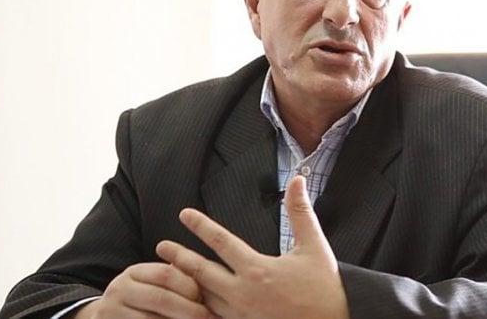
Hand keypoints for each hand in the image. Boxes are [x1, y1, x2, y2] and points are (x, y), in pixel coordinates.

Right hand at [71, 262, 214, 318]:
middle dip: (189, 310)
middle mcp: (118, 290)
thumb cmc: (142, 303)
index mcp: (134, 273)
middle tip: (208, 318)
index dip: (190, 286)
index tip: (207, 299)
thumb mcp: (152, 286)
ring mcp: (110, 312)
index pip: (166, 274)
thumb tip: (213, 280)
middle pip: (160, 298)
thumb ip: (177, 281)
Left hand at [156, 175, 348, 318]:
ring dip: (185, 286)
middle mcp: (242, 294)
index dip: (200, 225)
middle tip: (161, 247)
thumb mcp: (314, 246)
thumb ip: (300, 212)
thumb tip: (297, 180)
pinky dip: (199, 312)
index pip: (220, 242)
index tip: (184, 214)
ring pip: (202, 300)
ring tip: (169, 276)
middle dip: (179, 257)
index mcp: (257, 270)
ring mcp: (240, 317)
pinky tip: (188, 307)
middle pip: (200, 272)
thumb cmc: (326, 289)